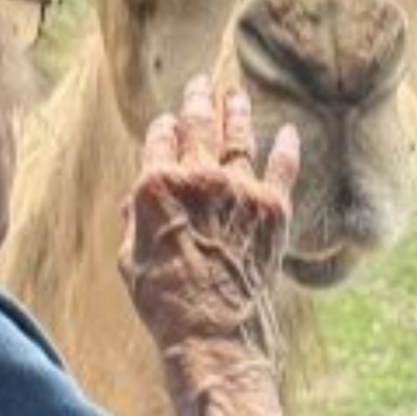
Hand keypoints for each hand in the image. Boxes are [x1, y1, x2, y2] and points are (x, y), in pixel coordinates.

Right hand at [120, 75, 302, 395]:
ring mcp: (240, 189)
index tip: (168, 123)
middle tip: (201, 84)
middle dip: (198, 101)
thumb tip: (137, 204)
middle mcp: (198, 178)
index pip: (159, 138)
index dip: (163, 128)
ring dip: (236, 112)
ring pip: (238, 137)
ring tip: (235, 95)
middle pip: (198, 125)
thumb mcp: (129, 257)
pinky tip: (287, 132)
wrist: (213, 331)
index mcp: (155, 185)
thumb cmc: (161, 300)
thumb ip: (135, 220)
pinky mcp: (274, 208)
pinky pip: (283, 167)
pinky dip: (286, 148)